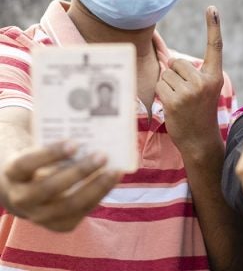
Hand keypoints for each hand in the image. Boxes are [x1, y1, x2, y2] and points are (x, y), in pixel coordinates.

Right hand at [0, 141, 120, 231]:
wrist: (28, 192)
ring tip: (114, 170)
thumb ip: (59, 145)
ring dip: (95, 187)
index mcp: (13, 174)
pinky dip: (100, 194)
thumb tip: (92, 131)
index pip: (27, 164)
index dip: (50, 154)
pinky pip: (82, 212)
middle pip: (50, 188)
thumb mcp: (40, 150)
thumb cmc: (41, 162)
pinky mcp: (60, 226)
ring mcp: (40, 216)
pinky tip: (113, 179)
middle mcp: (22, 198)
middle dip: (79, 171)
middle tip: (102, 155)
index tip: (74, 143)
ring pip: (70, 205)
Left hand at [156, 6, 223, 154]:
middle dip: (175, 75)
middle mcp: (204, 81)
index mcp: (215, 76)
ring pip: (166, 74)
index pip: (215, 47)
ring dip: (167, 86)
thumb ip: (188, 72)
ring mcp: (190, 91)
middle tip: (186, 95)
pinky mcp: (174, 100)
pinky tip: (173, 107)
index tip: (211, 7)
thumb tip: (165, 56)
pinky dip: (162, 94)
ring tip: (180, 102)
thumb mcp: (203, 89)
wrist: (200, 140)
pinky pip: (159, 85)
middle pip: (177, 62)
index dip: (213, 26)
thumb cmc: (199, 112)